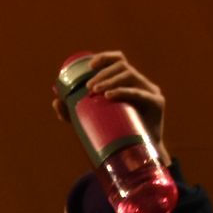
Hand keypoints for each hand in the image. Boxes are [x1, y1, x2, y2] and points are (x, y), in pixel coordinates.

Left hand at [51, 50, 168, 164]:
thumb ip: (72, 112)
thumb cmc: (113, 134)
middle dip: (104, 73)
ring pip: (130, 76)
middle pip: (122, 66)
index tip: (90, 65)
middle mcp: (140, 83)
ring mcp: (150, 92)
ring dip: (111, 80)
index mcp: (127, 82)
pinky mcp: (157, 103)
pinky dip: (124, 92)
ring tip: (96, 91)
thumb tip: (56, 100)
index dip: (105, 58)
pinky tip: (110, 96)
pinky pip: (141, 94)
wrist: (136, 154)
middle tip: (89, 87)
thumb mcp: (90, 120)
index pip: (119, 61)